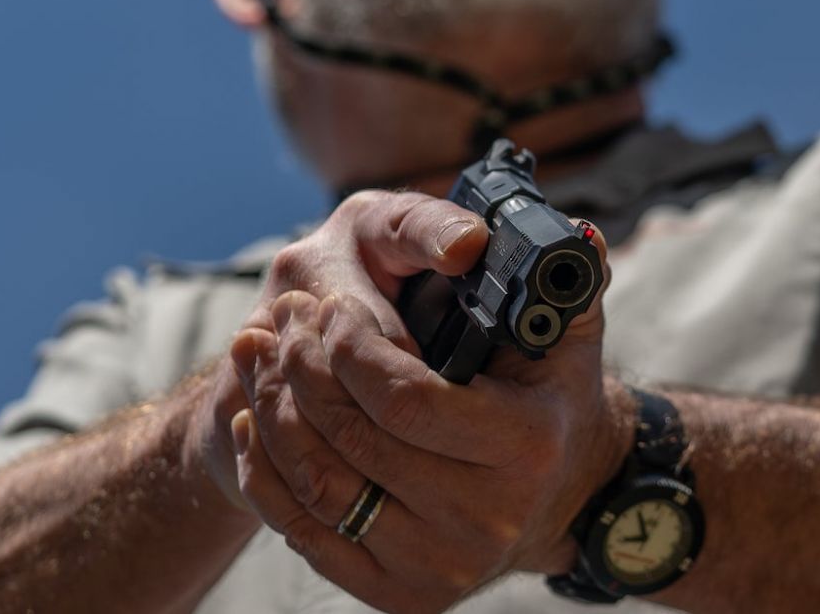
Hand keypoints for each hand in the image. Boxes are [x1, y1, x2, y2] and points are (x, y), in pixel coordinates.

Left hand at [229, 190, 628, 613]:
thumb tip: (479, 240)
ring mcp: (440, 565)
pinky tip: (254, 415)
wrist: (555, 493)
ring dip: (274, 408)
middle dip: (303, 364)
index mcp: (525, 445)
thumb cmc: (548, 391)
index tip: (327, 304)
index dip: (350, 346)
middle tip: (283, 314)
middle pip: (353, 436)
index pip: (405, 397)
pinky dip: (267, 469)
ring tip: (259, 352)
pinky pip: (305, 531)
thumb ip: (545, 278)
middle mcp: (486, 518)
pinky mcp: (399, 595)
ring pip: (320, 484)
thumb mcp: (565, 328)